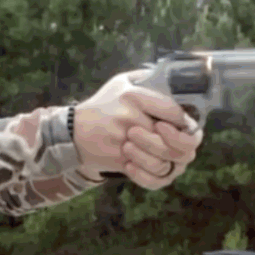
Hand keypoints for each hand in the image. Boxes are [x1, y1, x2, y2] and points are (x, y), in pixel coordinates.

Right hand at [73, 71, 202, 188]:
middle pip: (171, 140)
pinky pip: (149, 176)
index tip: (182, 123)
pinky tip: (148, 165)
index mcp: (134, 96)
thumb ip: (146, 79)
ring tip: (159, 154)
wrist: (72, 132)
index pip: (173, 111)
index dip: (183, 121)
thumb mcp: (121, 83)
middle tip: (175, 143)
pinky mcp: (120, 162)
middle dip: (178, 144)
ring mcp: (125, 143)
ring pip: (163, 160)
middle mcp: (131, 119)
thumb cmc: (101, 106)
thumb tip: (174, 81)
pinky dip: (152, 173)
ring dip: (164, 159)